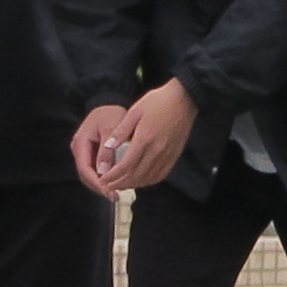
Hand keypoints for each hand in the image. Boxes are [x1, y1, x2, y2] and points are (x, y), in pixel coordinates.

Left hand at [75, 81, 196, 193]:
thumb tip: (107, 147)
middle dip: (120, 184)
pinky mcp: (174, 156)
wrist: (184, 99)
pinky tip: (141, 181)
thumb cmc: (158, 101)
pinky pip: (160, 175)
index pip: (125, 165)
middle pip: (136, 176)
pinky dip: (148, 181)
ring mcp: (167, 155)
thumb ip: (120, 131)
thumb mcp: (134, 111)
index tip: (103, 180)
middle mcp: (156, 151)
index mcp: (144, 139)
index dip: (113, 176)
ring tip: (121, 186)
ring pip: (148, 178)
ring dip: (133, 185)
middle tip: (108, 187)